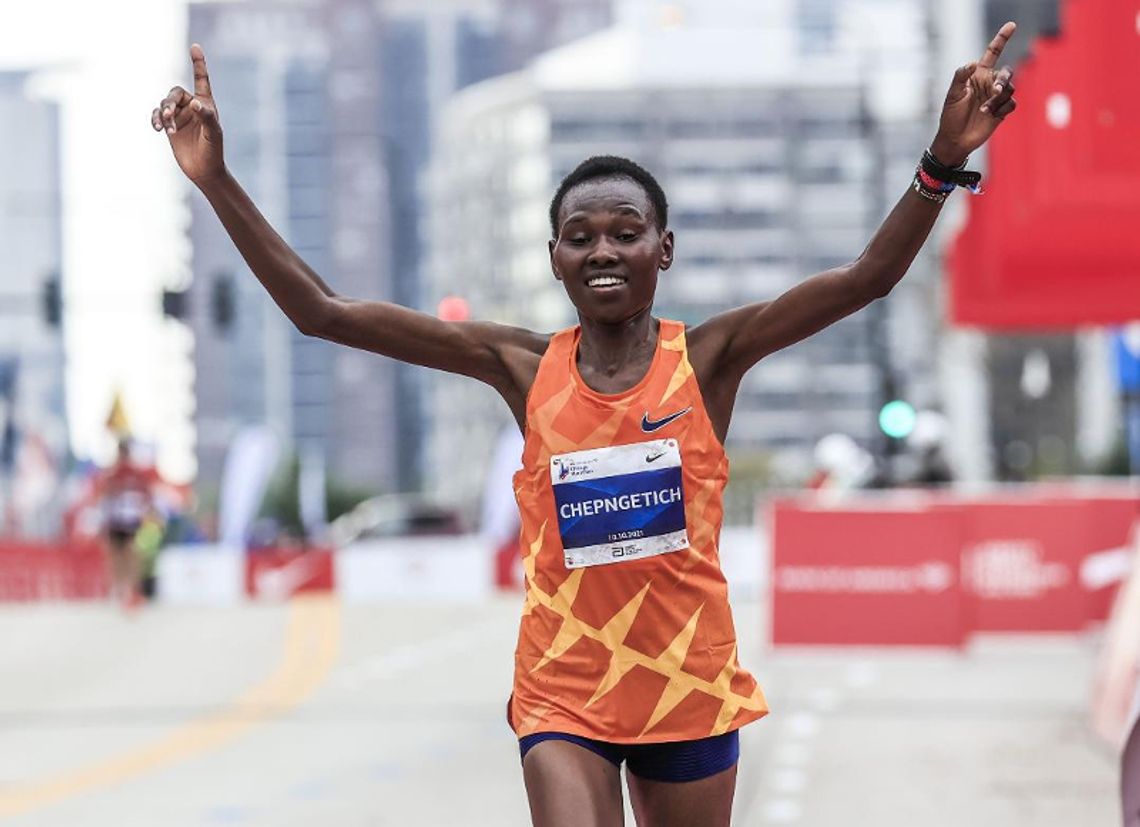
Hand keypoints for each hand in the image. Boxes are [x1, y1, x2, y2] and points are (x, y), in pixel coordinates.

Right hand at [151, 43, 224, 184]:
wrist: (205, 170)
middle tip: (169, 116)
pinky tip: (158, 128)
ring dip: (163, 114)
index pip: (201, 80)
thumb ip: (206, 117)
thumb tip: (194, 104)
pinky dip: (156, 119)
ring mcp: (179, 116)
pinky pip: (157, 115)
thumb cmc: (214, 151)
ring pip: (164, 104)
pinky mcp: (169, 126)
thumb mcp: (213, 133)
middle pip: (175, 93)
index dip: (198, 63)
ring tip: (166, 128)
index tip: (195, 47)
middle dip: (170, 102)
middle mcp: (191, 107)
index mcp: (206, 104)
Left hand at [930, 21, 1018, 166]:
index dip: (1001, 39)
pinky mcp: (1002, 111)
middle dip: (1003, 79)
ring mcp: (996, 98)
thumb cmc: (950, 117)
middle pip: (1007, 72)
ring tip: (983, 109)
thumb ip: (961, 77)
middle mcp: (989, 84)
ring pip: (1010, 88)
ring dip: (998, 98)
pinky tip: (990, 115)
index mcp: (978, 76)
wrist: (955, 140)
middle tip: (993, 91)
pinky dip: (1002, 108)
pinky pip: (1011, 103)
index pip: (992, 53)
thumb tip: (974, 64)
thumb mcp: (952, 95)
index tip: (1011, 25)